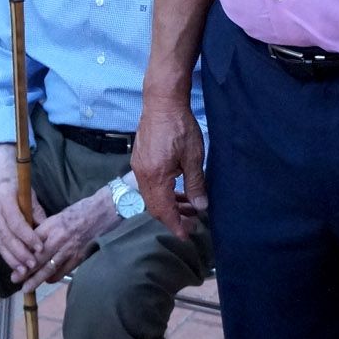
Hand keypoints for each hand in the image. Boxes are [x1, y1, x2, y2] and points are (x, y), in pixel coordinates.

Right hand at [0, 146, 46, 280]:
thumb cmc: (16, 180)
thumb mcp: (29, 191)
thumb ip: (37, 211)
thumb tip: (45, 231)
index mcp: (3, 196)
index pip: (15, 222)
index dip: (27, 236)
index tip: (39, 248)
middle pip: (5, 235)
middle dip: (19, 253)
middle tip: (33, 265)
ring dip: (12, 258)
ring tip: (24, 271)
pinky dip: (6, 254)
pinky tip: (15, 264)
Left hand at [20, 192, 119, 291]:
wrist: (104, 211)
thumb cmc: (82, 210)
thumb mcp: (60, 215)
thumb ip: (47, 228)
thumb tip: (33, 241)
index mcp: (52, 225)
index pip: (32, 242)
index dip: (21, 254)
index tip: (12, 261)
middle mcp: (59, 238)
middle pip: (38, 258)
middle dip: (25, 271)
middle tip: (14, 280)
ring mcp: (70, 249)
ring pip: (50, 268)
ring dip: (37, 279)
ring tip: (27, 288)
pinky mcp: (80, 256)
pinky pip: (64, 270)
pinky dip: (54, 277)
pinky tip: (48, 281)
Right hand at [132, 92, 204, 238]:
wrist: (161, 102)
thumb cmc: (180, 126)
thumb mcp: (193, 157)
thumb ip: (196, 184)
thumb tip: (200, 207)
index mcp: (156, 176)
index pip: (164, 210)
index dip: (175, 225)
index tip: (185, 236)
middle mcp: (142, 174)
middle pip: (154, 207)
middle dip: (173, 217)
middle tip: (192, 222)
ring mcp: (138, 166)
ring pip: (151, 196)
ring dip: (168, 204)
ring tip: (188, 205)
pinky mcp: (139, 159)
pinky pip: (148, 185)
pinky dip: (162, 192)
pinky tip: (176, 188)